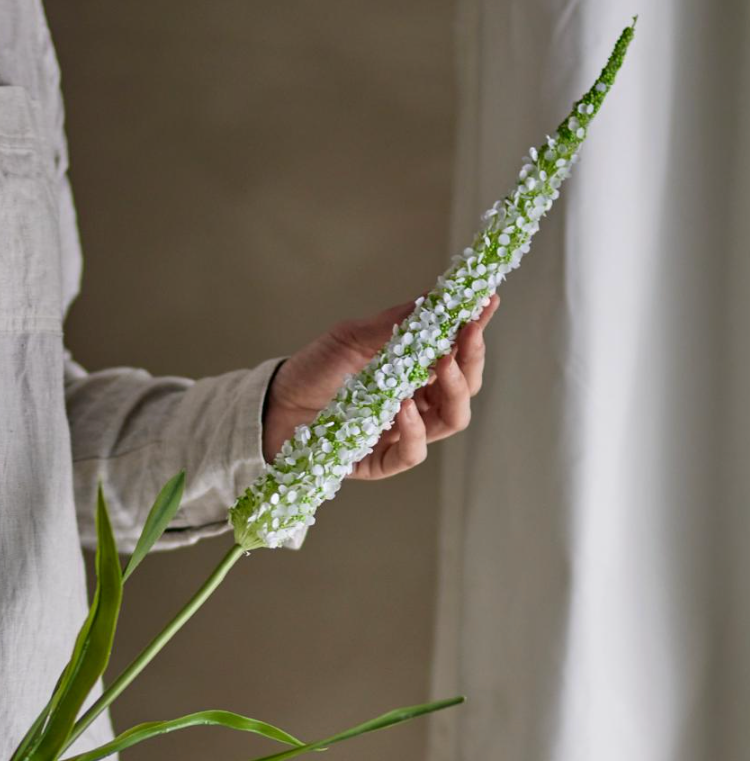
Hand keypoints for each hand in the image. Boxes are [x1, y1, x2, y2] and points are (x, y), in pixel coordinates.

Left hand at [262, 293, 499, 476]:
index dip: (474, 330)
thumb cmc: (314, 370)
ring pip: (451, 420)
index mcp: (415, 371)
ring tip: (441, 364)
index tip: (486, 302)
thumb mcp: (351, 337)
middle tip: (465, 334)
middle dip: (471, 359)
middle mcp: (417, 403)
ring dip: (452, 391)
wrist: (273, 406)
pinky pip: (413, 452)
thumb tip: (434, 298)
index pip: (457, 353)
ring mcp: (403, 433)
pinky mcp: (382, 462)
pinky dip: (413, 429)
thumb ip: (393, 324)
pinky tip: (403, 406)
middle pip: (464, 388)